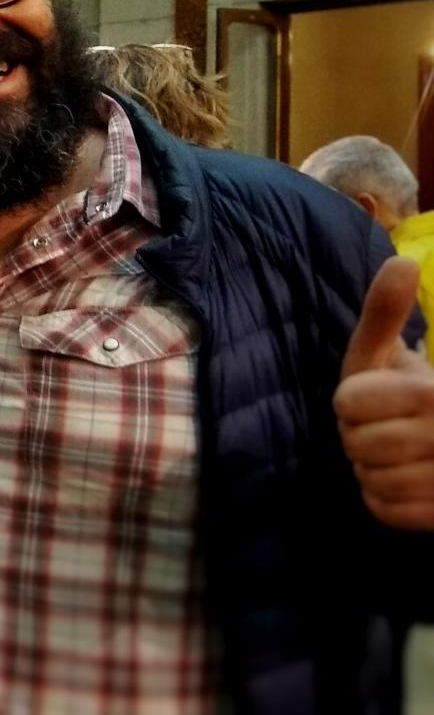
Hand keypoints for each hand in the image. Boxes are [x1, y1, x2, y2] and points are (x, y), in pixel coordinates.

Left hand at [335, 256, 433, 529]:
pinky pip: (388, 512)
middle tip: (382, 428)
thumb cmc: (403, 389)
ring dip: (371, 470)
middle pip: (356, 444)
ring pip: (372, 481)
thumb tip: (401, 261)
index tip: (372, 398)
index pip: (348, 402)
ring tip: (395, 454)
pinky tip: (403, 481)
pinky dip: (384, 501)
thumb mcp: (387, 351)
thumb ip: (385, 311)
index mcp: (431, 392)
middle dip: (357, 436)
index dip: (350, 401)